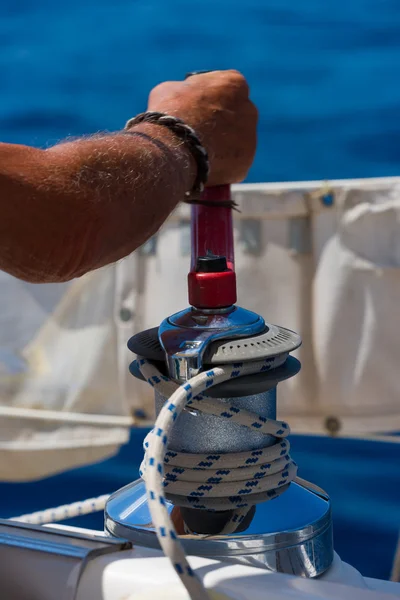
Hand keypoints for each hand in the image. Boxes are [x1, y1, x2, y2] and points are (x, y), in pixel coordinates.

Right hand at [147, 70, 257, 185]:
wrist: (174, 147)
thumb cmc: (171, 112)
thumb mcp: (171, 89)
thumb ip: (187, 91)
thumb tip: (186, 99)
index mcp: (235, 83)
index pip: (227, 88)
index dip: (211, 99)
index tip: (198, 107)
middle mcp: (249, 109)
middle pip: (236, 116)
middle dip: (220, 123)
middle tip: (200, 133)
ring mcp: (250, 138)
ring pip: (236, 142)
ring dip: (222, 146)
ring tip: (199, 154)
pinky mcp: (245, 162)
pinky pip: (232, 164)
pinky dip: (221, 166)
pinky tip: (204, 167)